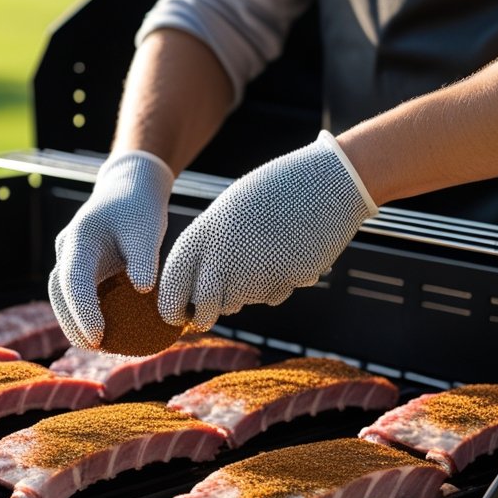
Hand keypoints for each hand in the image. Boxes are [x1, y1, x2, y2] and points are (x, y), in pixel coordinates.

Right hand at [48, 150, 174, 348]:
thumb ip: (144, 258)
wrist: (130, 188)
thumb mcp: (148, 229)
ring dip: (73, 321)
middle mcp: (68, 249)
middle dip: (71, 323)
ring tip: (96, 346)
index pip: (73, 280)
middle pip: (59, 292)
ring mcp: (70, 258)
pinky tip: (102, 332)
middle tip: (94, 347)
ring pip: (61, 295)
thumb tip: (142, 290)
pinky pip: (75, 294)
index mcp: (80, 238)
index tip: (98, 336)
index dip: (82, 310)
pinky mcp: (80, 266)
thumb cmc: (140, 208)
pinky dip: (83, 313)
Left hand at [157, 131, 376, 331]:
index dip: (171, 306)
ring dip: (243, 294)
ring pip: (238, 303)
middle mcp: (223, 256)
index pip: (173, 284)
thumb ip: (211, 246)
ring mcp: (255, 271)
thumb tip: (197, 286)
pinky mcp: (285, 282)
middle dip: (205, 315)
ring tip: (260, 258)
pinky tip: (285, 256)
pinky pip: (271, 296)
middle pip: (205, 307)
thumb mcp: (230, 211)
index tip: (176, 315)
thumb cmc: (273, 192)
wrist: (327, 182)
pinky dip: (274, 285)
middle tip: (207, 314)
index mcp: (202, 234)